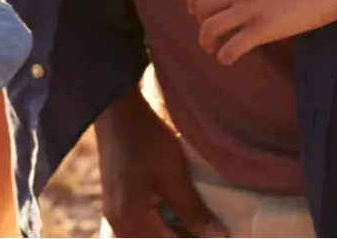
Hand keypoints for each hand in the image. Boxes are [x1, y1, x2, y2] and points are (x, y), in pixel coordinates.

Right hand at [95, 89, 228, 237]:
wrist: (117, 110)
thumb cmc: (146, 139)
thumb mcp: (174, 175)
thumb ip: (194, 212)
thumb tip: (219, 237)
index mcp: (132, 223)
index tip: (218, 233)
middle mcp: (120, 226)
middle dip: (185, 235)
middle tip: (211, 227)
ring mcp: (116, 215)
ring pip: (151, 236)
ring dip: (174, 232)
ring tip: (199, 222)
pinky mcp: (118, 204)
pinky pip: (144, 227)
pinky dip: (163, 225)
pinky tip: (181, 214)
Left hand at [187, 0, 336, 63]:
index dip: (192, 0)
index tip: (193, 12)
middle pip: (201, 8)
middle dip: (201, 24)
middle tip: (208, 35)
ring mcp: (248, 8)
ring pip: (210, 29)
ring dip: (207, 42)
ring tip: (213, 50)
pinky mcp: (261, 29)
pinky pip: (231, 47)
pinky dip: (225, 56)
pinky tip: (228, 58)